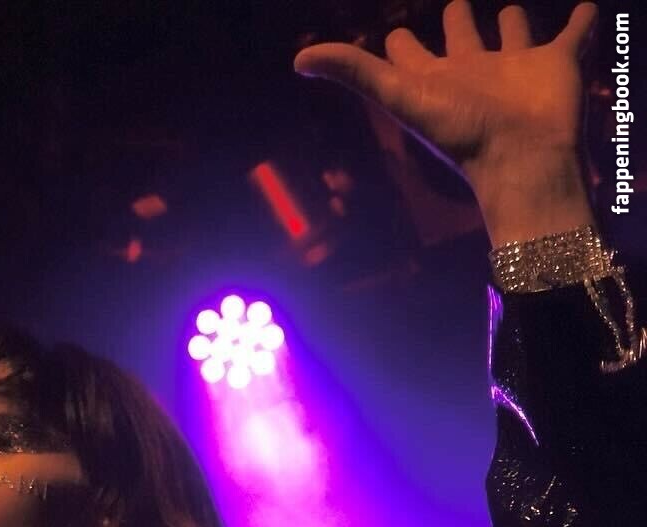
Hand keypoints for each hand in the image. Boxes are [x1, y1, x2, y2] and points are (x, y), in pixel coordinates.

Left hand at [293, 2, 596, 191]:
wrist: (522, 155)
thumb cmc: (461, 130)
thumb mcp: (399, 95)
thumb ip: (353, 72)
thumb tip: (298, 59)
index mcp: (435, 78)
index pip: (408, 50)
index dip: (399, 41)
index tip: (394, 34)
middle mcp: (473, 71)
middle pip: (461, 34)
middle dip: (457, 18)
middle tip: (456, 5)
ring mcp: (516, 67)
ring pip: (513, 31)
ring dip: (513, 19)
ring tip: (513, 10)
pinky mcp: (557, 63)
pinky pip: (574, 32)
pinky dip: (581, 20)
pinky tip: (585, 8)